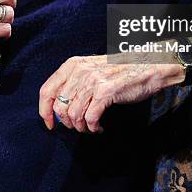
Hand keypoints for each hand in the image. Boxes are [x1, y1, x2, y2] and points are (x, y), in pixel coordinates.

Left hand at [39, 55, 182, 132]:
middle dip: (66, 123)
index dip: (44, 111)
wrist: (147, 67)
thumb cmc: (119, 71)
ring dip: (81, 127)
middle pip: (59, 107)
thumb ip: (74, 83)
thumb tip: (58, 108)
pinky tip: (99, 127)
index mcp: (72, 65)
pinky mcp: (105, 92)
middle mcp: (80, 71)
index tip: (50, 124)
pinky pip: (90, 118)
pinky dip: (93, 127)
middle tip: (78, 126)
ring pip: (73, 115)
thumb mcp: (90, 69)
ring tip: (90, 127)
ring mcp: (92, 81)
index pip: (47, 91)